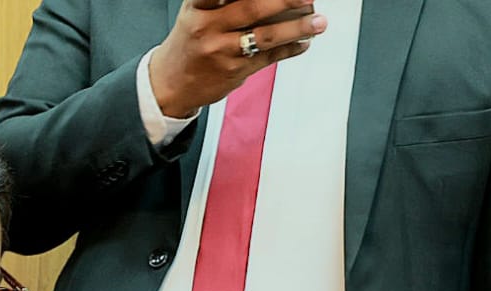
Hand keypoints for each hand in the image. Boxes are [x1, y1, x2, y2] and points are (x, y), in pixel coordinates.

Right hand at [150, 0, 326, 117]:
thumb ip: (225, 1)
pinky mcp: (234, 72)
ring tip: (318, 22)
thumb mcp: (197, 12)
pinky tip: (304, 42)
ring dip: (296, 28)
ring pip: (265, 37)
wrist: (171, 83)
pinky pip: (268, 59)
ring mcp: (221, 51)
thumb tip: (272, 0)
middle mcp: (208, 26)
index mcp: (198, 5)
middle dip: (285, 0)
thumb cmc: (192, 42)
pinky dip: (290, 49)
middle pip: (252, 8)